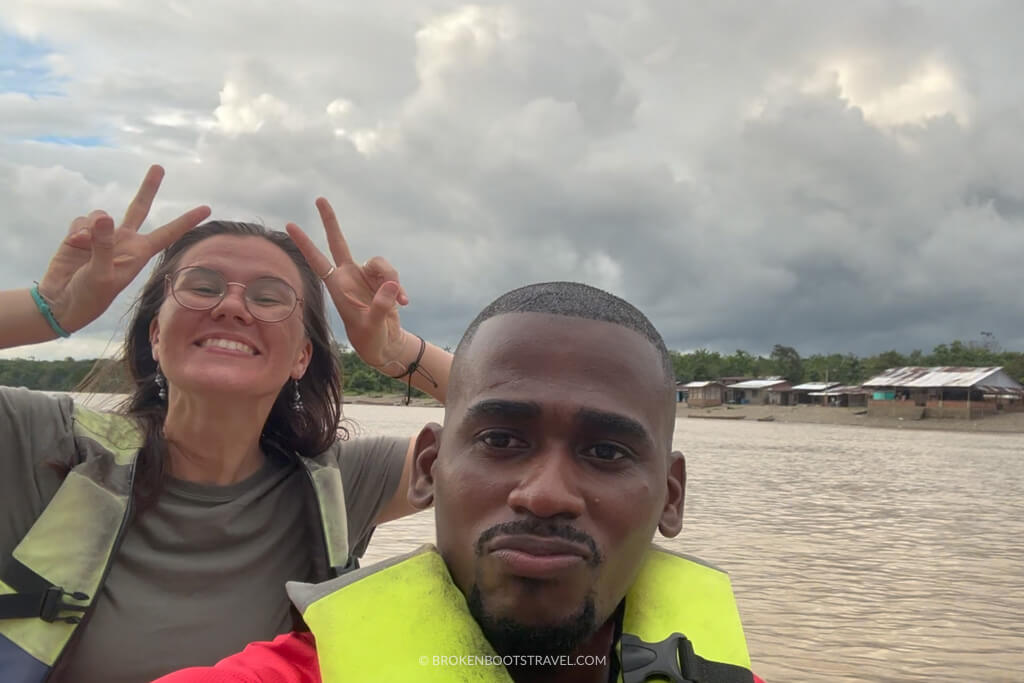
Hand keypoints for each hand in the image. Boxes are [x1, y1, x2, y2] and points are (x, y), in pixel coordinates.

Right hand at [37, 165, 210, 332]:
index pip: (168, 233)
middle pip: (140, 208)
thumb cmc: (90, 295)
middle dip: (149, 187)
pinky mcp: (82, 234)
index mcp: (139, 253)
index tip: (207, 209)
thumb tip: (104, 216)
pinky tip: (73, 245)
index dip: (186, 221)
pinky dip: (77, 231)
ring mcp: (103, 236)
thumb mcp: (101, 274)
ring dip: (90, 228)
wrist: (62, 301)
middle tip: (159, 167)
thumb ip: (104, 245)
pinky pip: (82, 220)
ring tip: (83, 248)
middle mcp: (125, 241)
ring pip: (101, 215)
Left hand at [286, 198, 409, 370]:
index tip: (290, 226)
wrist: (383, 342)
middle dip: (330, 221)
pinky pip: (392, 274)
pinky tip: (404, 302)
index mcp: (338, 286)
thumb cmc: (370, 337)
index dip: (305, 243)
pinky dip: (399, 288)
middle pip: (338, 242)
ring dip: (391, 278)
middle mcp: (349, 276)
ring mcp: (365, 276)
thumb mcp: (374, 324)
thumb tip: (391, 284)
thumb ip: (381, 304)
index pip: (318, 261)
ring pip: (380, 262)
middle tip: (319, 199)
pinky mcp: (382, 280)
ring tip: (398, 300)